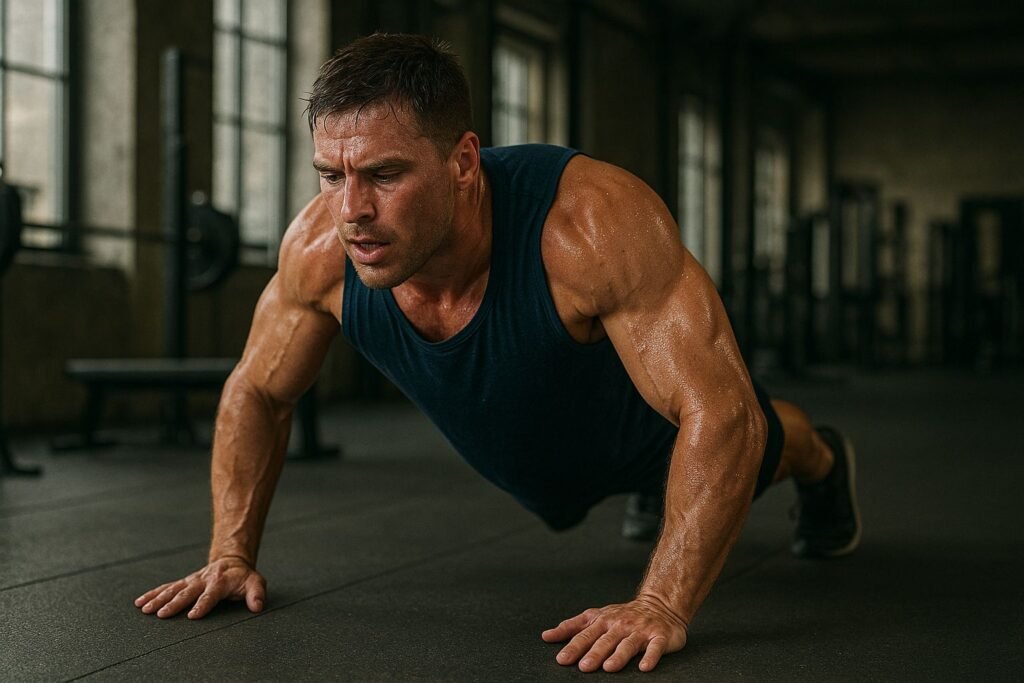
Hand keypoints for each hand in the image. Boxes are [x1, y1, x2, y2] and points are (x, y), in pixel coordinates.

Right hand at [134, 556, 265, 619]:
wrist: (231, 561)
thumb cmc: (243, 577)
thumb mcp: (255, 582)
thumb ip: (256, 594)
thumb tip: (257, 607)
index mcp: (220, 582)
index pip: (211, 595)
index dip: (202, 604)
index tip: (192, 615)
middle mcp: (203, 580)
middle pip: (188, 592)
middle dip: (175, 603)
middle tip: (162, 614)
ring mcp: (191, 580)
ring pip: (173, 589)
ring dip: (159, 599)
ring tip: (145, 609)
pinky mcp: (184, 582)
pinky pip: (167, 587)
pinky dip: (153, 594)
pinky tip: (140, 602)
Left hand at [541, 595, 687, 672]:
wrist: (660, 605)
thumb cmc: (623, 615)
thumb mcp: (595, 617)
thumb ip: (572, 627)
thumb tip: (546, 636)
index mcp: (603, 621)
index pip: (585, 634)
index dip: (574, 647)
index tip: (562, 659)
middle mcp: (620, 625)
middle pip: (605, 640)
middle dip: (594, 653)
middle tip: (584, 667)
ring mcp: (640, 630)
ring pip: (628, 644)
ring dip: (618, 656)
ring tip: (609, 667)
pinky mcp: (659, 636)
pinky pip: (655, 647)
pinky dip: (650, 657)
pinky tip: (644, 667)